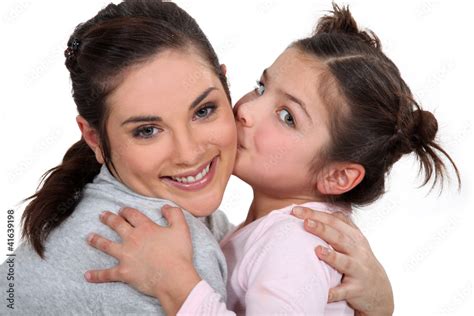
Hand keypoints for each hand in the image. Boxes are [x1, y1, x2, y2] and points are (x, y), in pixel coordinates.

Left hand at [84, 205, 200, 314]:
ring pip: (106, 245)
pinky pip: (106, 274)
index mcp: (146, 228)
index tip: (122, 210)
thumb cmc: (178, 254)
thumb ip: (174, 213)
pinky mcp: (123, 272)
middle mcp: (132, 239)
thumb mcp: (181, 228)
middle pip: (117, 225)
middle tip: (102, 215)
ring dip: (96, 240)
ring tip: (89, 237)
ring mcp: (125, 255)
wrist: (173, 277)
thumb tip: (164, 206)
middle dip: (109, 219)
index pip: (132, 215)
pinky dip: (96, 275)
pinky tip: (87, 275)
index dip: (126, 211)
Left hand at [292, 207, 393, 315]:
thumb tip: (323, 209)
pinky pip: (344, 291)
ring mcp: (358, 270)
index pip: (334, 221)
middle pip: (339, 237)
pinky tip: (323, 292)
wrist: (379, 290)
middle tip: (305, 222)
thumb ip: (342, 224)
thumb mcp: (356, 240)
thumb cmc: (360, 261)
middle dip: (322, 229)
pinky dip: (334, 292)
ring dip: (331, 256)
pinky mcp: (356, 290)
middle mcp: (357, 251)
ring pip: (344, 262)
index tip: (296, 210)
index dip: (316, 214)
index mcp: (354, 237)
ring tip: (317, 250)